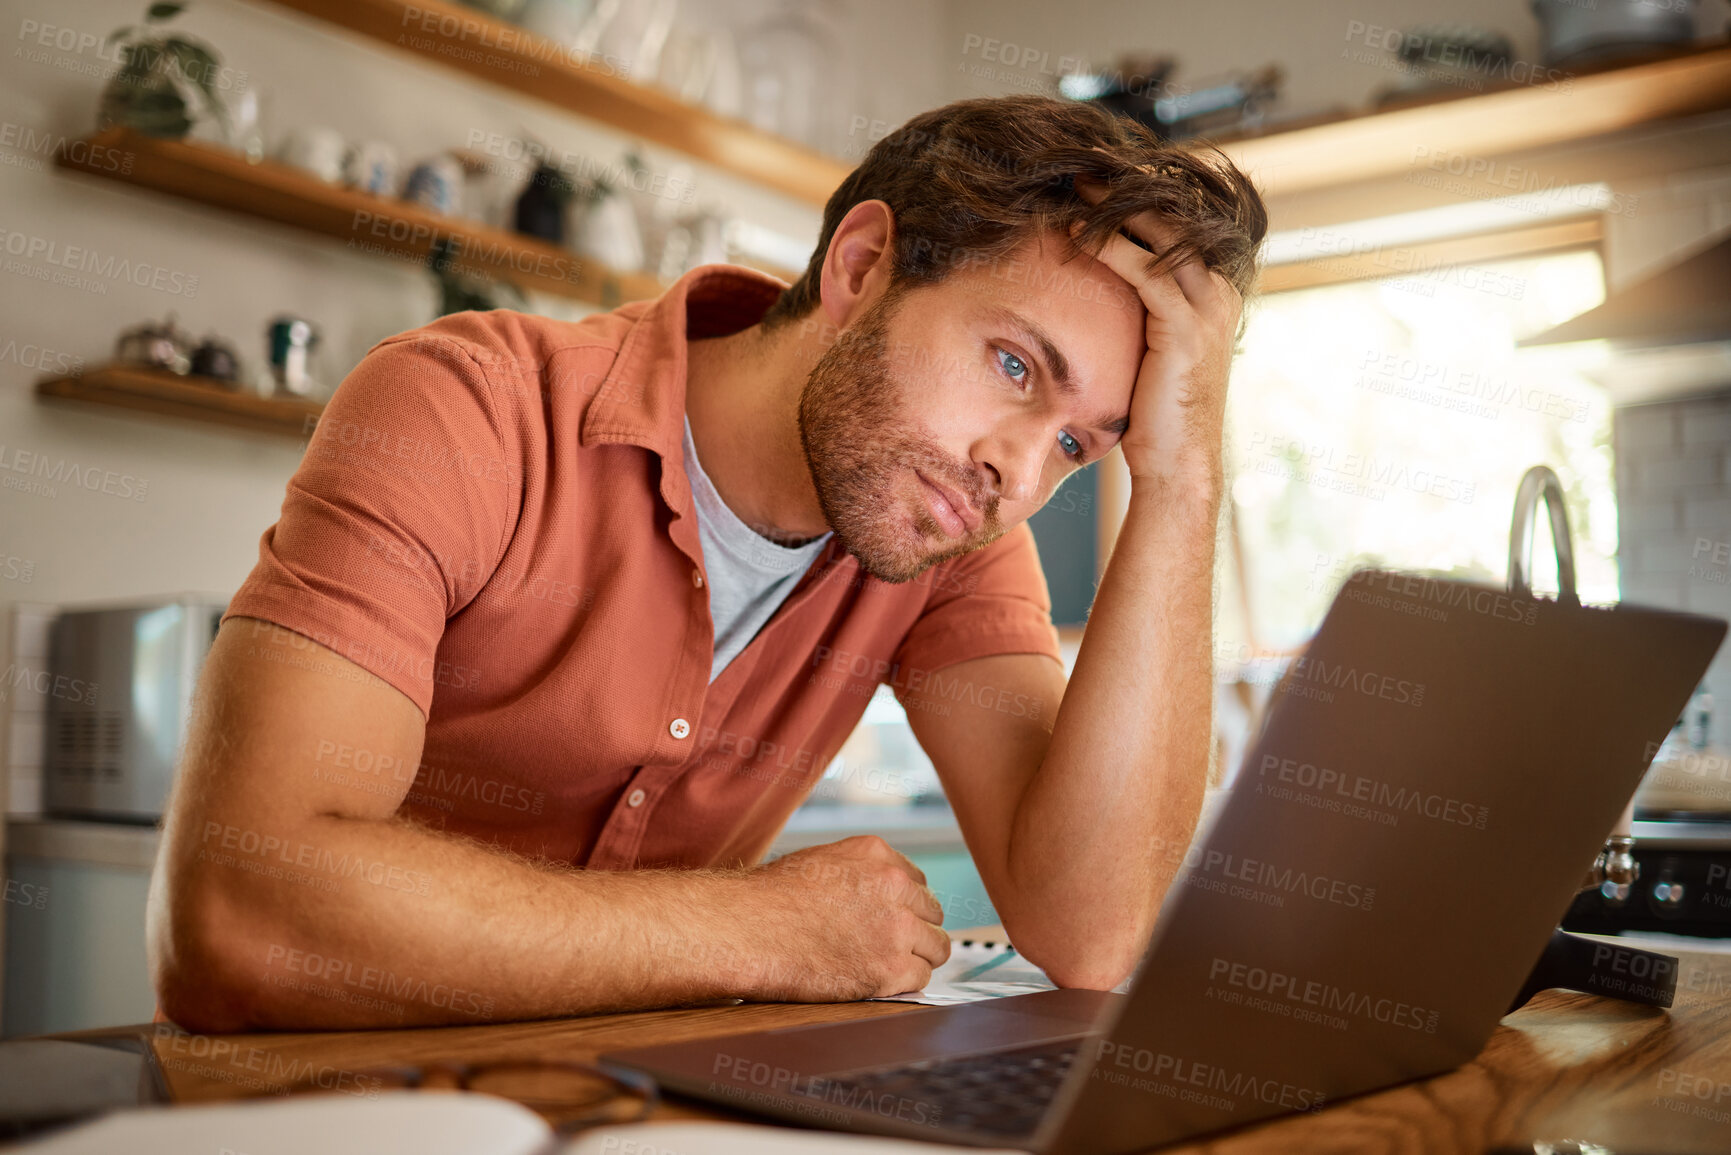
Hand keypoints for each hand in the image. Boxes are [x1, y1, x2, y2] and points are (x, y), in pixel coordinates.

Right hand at [738, 835, 949, 1000]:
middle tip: (885, 947)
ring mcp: (896, 927)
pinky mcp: (890, 968)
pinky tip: (875, 982)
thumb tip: (875, 896)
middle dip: (914, 931)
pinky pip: (920, 978)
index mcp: (876, 854)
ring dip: (914, 958)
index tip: (888, 920)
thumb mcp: (820, 862)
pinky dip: (902, 984)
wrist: (746, 930)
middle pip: (932, 913)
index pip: (916, 882)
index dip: (903, 905)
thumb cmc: (767, 900)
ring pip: (936, 947)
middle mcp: (894, 884)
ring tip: (883, 966)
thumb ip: (858, 873)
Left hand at [1074, 179, 1243, 493]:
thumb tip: (1104, 285)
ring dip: (1114, 206)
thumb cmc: (1155, 412)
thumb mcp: (1150, 348)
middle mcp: (1218, 290)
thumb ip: (1141, 310)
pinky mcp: (1185, 326)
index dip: (1137, 196)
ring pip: (1160, 234)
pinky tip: (1075, 234)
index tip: (1094, 178)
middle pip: (1172, 217)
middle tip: (1079, 167)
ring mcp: (1207, 306)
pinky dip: (1109, 247)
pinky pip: (1144, 271)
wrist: (1178, 463)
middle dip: (1124, 188)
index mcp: (1212, 290)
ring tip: (1073, 186)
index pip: (1177, 224)